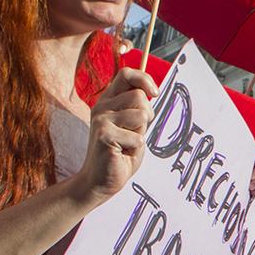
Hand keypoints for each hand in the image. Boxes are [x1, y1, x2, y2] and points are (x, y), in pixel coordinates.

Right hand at [75, 68, 154, 202]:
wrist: (100, 180)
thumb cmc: (120, 153)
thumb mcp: (132, 126)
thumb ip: (138, 109)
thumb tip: (152, 91)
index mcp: (109, 100)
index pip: (126, 74)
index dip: (144, 79)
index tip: (155, 93)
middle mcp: (102, 106)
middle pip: (139, 96)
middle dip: (147, 116)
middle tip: (136, 132)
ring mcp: (101, 119)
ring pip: (140, 115)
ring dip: (141, 133)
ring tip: (127, 143)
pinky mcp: (104, 135)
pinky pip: (138, 137)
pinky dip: (136, 148)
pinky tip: (122, 153)